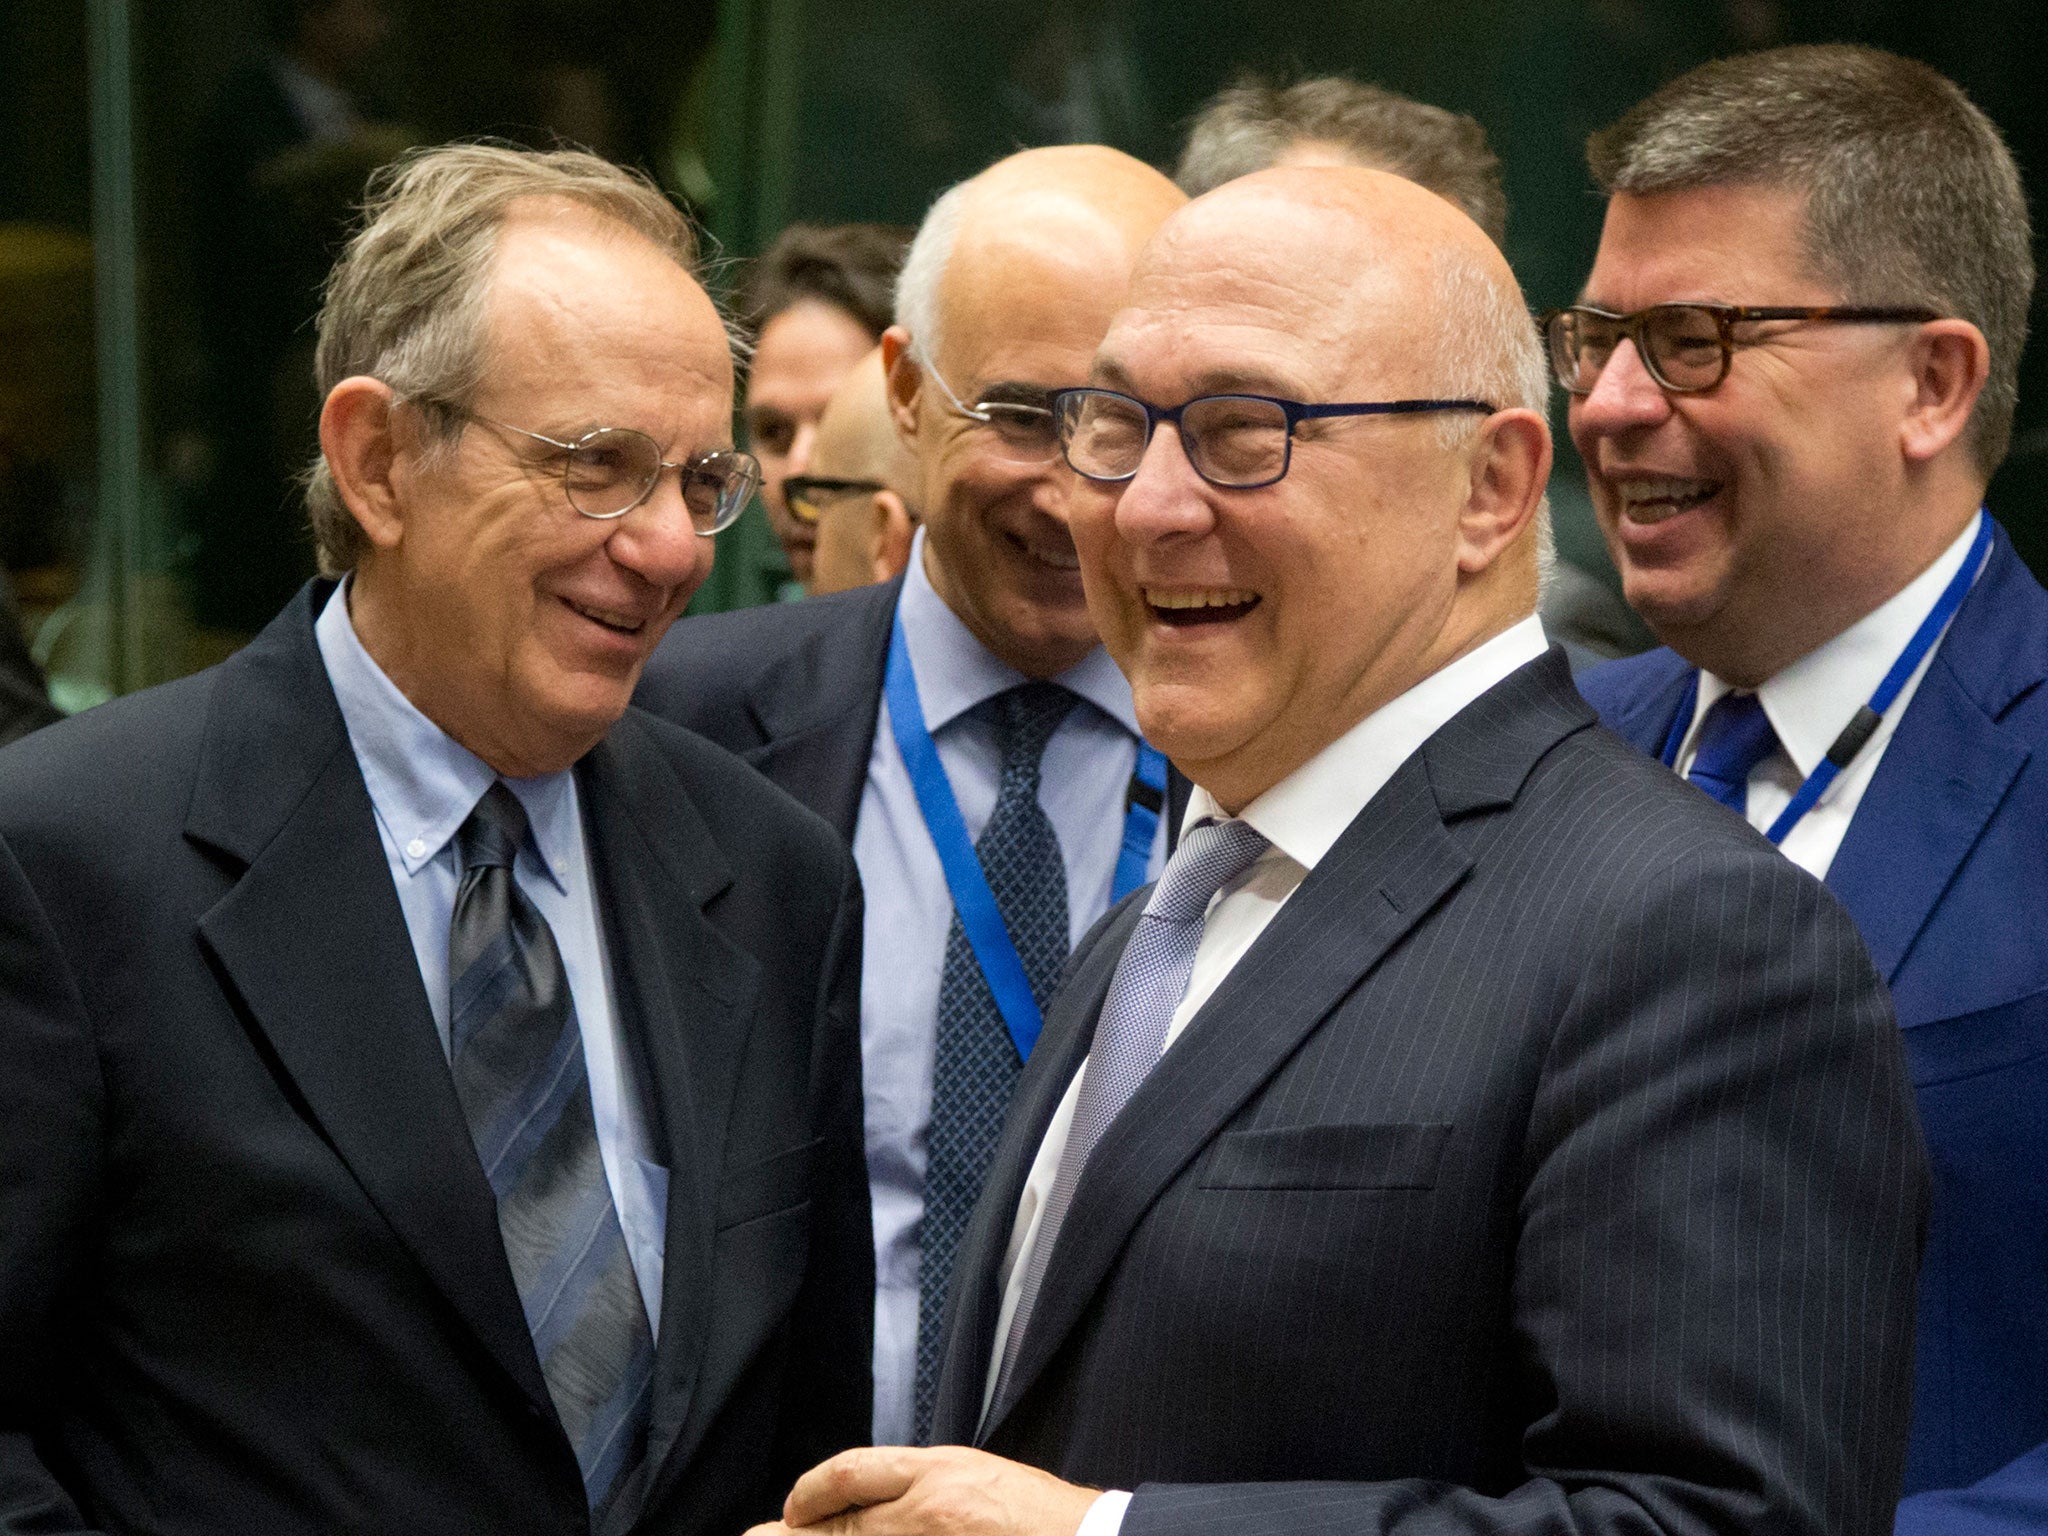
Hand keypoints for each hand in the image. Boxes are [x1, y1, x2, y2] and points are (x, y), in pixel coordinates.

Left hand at [744, 1445, 1100, 1535]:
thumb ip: (923, 1488)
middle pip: (841, 1525)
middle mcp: (928, 1512)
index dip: (813, 1490)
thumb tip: (868, 1499)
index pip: (854, 1472)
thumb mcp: (977, 1479)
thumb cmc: (1042, 1519)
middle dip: (793, 1534)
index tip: (794, 1506)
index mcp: (939, 1474)